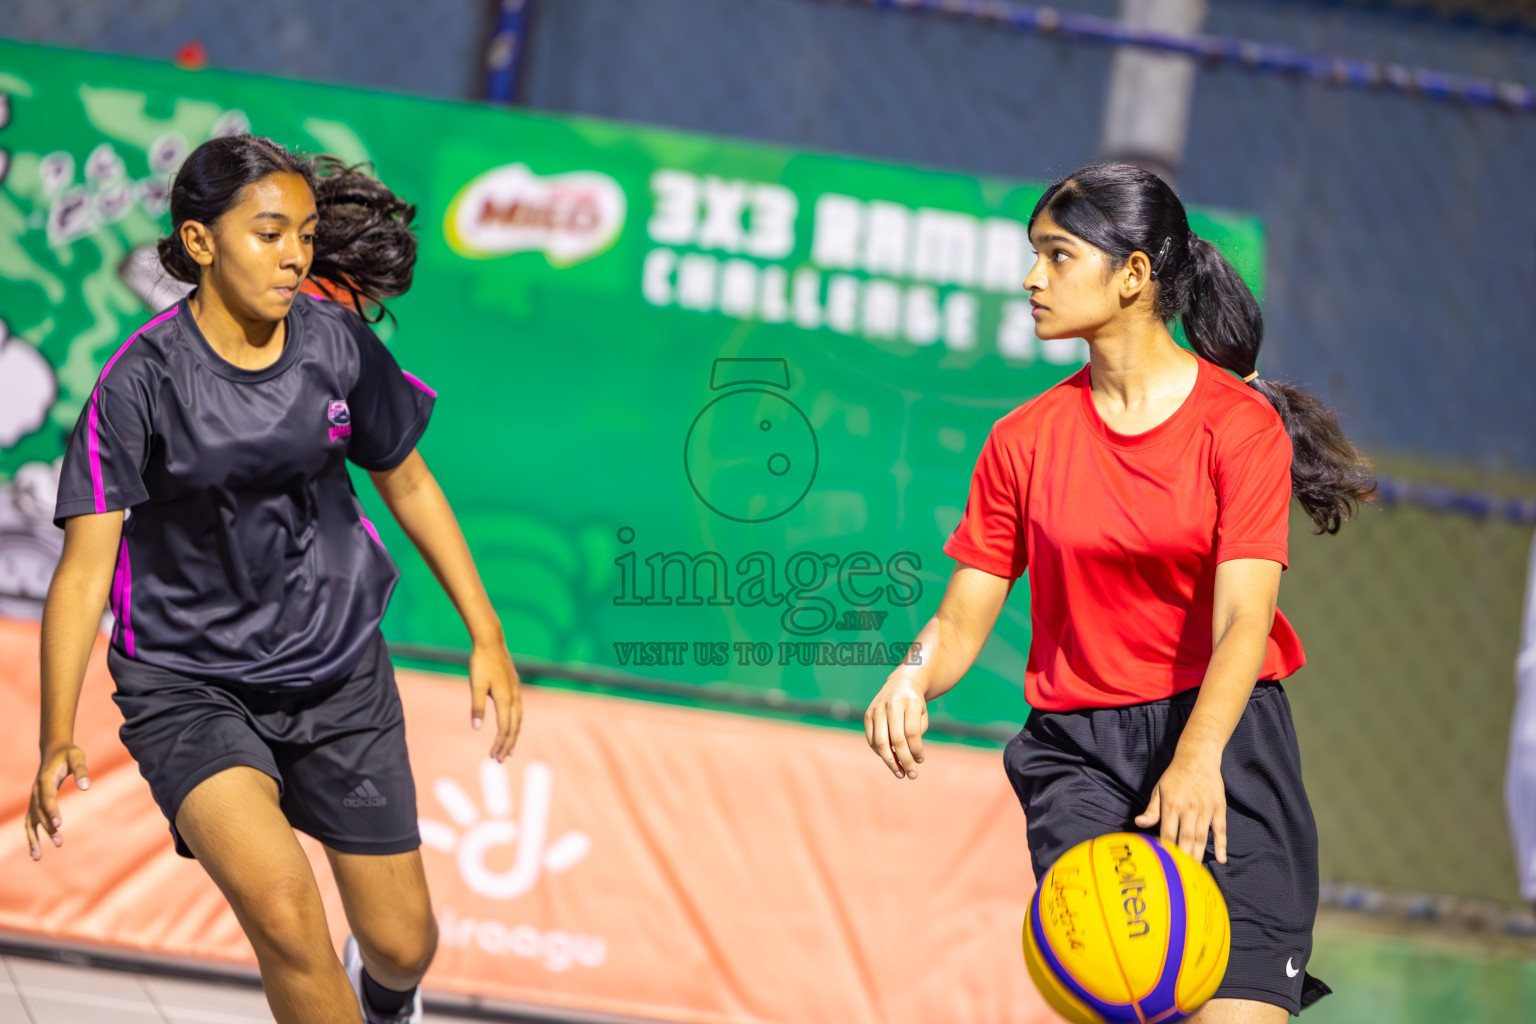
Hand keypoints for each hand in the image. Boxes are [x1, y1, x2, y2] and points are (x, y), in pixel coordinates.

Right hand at [25, 745, 90, 860]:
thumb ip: (82, 771)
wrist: (53, 750)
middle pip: (39, 812)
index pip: (47, 798)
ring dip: (34, 838)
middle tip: (59, 842)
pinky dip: (30, 835)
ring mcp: (33, 798)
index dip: (52, 811)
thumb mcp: (77, 757)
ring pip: (30, 820)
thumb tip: (86, 787)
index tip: (58, 825)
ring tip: (37, 856)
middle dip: (48, 827)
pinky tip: (35, 850)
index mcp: (45, 780)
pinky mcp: (35, 803)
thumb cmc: (68, 754)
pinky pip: (30, 821)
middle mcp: (36, 791)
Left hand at [469, 642, 521, 762]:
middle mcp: (514, 697)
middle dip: (508, 745)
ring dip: (513, 736)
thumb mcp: (476, 685)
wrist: (491, 642)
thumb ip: (477, 707)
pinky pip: (518, 711)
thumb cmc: (481, 663)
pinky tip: (511, 726)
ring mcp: (516, 692)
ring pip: (518, 720)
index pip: (505, 728)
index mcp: (505, 699)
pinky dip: (515, 723)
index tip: (493, 757)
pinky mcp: (514, 687)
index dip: (500, 744)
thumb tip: (477, 727)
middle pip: (514, 727)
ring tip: (509, 749)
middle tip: (500, 760)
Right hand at [864, 671, 928, 779]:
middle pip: (896, 739)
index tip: (921, 761)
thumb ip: (916, 734)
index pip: (912, 733)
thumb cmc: (914, 705)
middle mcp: (892, 705)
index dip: (916, 750)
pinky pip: (872, 740)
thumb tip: (911, 758)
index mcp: (910, 703)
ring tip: (900, 773)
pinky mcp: (868, 715)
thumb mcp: (921, 715)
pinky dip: (880, 753)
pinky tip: (890, 760)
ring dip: (890, 761)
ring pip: (881, 742)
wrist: (900, 684)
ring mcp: (877, 709)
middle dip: (904, 760)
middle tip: (912, 774)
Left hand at [1135, 749, 1226, 863]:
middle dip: (1183, 858)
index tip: (1164, 864)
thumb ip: (1152, 809)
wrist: (1198, 757)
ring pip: (1202, 836)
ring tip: (1196, 873)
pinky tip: (1221, 859)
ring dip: (1199, 855)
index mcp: (1172, 804)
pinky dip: (1222, 844)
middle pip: (1186, 838)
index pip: (1167, 832)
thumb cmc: (1175, 776)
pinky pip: (1220, 829)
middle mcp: (1189, 807)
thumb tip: (1139, 823)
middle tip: (1182, 877)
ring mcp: (1205, 808)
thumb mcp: (1159, 789)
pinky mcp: (1219, 807)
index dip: (1166, 848)